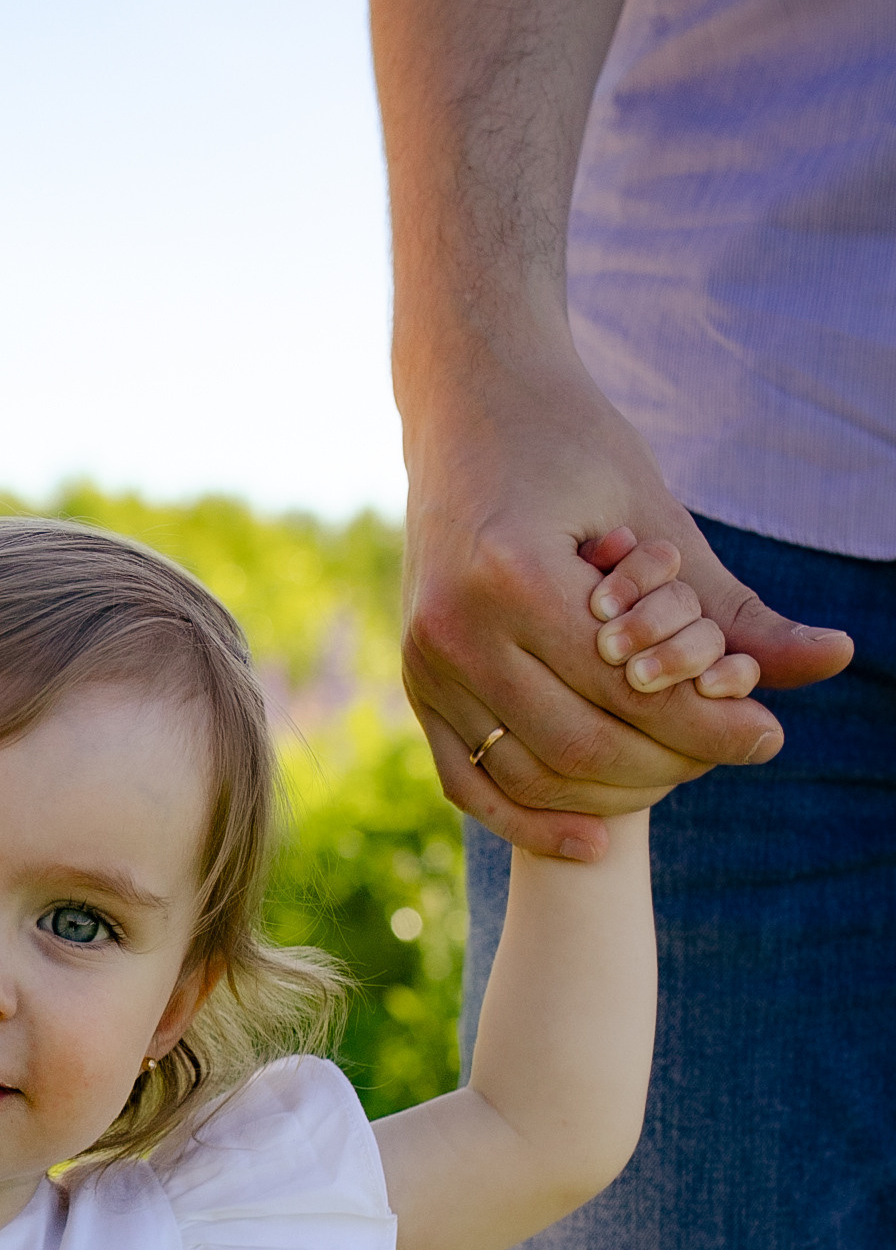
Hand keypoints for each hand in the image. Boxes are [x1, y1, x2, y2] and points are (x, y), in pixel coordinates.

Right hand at [401, 345, 852, 855]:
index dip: (710, 726)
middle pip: (583, 744)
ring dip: (612, 794)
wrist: (469, 408)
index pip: (632, 690)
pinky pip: (469, 780)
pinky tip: (596, 840)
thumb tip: (837, 660)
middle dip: (672, 763)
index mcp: (513, 575)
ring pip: (530, 774)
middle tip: (730, 751)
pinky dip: (530, 821)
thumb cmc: (574, 448)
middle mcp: (455, 628)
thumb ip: (737, 608)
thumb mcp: (661, 518)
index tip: (770, 734)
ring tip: (676, 774)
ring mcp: (423, 662)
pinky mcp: (414, 683)